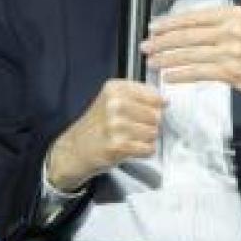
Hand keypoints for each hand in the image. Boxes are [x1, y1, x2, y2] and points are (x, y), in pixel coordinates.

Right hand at [42, 79, 165, 190]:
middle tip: (134, 129)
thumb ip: (138, 96)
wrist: (74, 150)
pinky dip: (144, 152)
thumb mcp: (111, 100)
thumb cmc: (97, 126)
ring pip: (154, 132)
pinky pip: (149, 148)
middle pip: (156, 115)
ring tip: (130, 139)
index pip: (154, 96)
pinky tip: (130, 149)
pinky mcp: (118, 145)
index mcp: (114, 88)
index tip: (144, 113)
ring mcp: (115, 125)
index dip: (154, 107)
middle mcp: (114, 104)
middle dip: (150, 125)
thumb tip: (165, 102)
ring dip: (146, 139)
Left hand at [141, 0, 240, 126]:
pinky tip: (168, 76)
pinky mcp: (232, 73)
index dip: (171, 23)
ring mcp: (231, 53)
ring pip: (190, 54)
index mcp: (235, 15)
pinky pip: (199, 72)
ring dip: (167, 58)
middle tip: (145, 45)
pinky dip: (181, 75)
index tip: (154, 26)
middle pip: (188, 36)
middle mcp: (232, 32)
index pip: (195, 17)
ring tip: (151, 60)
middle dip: (162, 41)